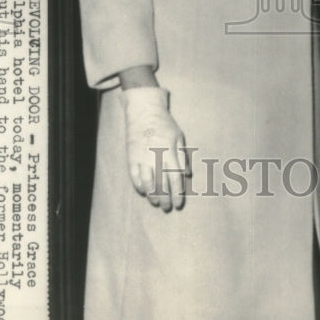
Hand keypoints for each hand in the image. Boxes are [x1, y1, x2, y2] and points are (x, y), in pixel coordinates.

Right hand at [121, 86, 188, 211]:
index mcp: (170, 152)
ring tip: (156, 203)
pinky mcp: (131, 157)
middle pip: (162, 184)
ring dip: (152, 196)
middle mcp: (156, 157)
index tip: (178, 204)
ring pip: (147, 183)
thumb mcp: (179, 137)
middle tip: (167, 208)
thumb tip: (188, 174)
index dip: (177, 194)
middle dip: (166, 199)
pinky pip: (135, 176)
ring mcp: (142, 157)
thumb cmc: (164, 124)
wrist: (144, 111)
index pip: (175, 179)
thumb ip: (183, 156)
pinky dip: (139, 186)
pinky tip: (144, 192)